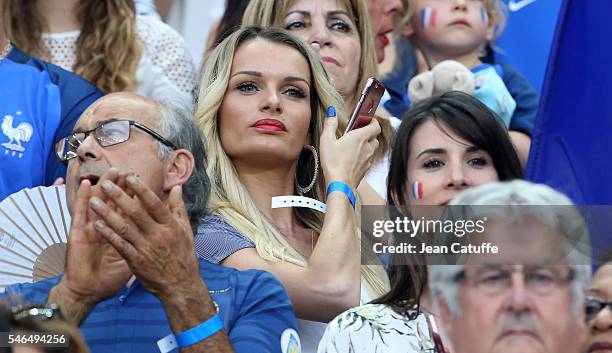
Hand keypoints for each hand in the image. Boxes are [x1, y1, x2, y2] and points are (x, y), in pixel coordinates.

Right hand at [54, 169, 131, 311]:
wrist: (88, 292)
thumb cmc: (109, 278)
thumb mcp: (132, 261)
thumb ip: (144, 245)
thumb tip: (160, 236)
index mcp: (121, 234)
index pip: (130, 212)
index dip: (136, 198)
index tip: (144, 183)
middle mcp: (106, 228)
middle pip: (115, 204)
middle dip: (122, 187)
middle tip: (129, 170)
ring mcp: (91, 229)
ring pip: (99, 203)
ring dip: (105, 187)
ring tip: (112, 172)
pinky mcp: (78, 234)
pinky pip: (80, 214)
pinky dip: (83, 199)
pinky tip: (88, 186)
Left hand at [89, 174, 202, 299]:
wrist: (181, 286)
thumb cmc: (184, 256)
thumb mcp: (186, 231)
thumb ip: (179, 208)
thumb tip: (176, 188)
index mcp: (171, 226)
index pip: (154, 204)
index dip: (142, 189)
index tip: (130, 176)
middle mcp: (158, 236)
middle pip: (136, 213)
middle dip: (120, 197)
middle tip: (106, 183)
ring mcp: (146, 249)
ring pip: (124, 228)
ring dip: (107, 214)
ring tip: (94, 202)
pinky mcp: (136, 262)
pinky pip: (119, 245)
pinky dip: (108, 234)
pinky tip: (97, 224)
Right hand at [319, 109, 380, 188]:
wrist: (340, 184)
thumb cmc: (333, 162)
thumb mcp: (327, 140)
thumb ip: (330, 124)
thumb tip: (331, 112)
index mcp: (361, 137)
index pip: (376, 125)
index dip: (372, 121)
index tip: (364, 120)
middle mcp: (368, 147)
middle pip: (374, 137)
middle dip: (367, 133)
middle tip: (355, 133)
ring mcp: (368, 159)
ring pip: (372, 148)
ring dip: (365, 145)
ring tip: (353, 146)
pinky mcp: (366, 169)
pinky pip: (368, 159)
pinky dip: (363, 156)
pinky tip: (351, 159)